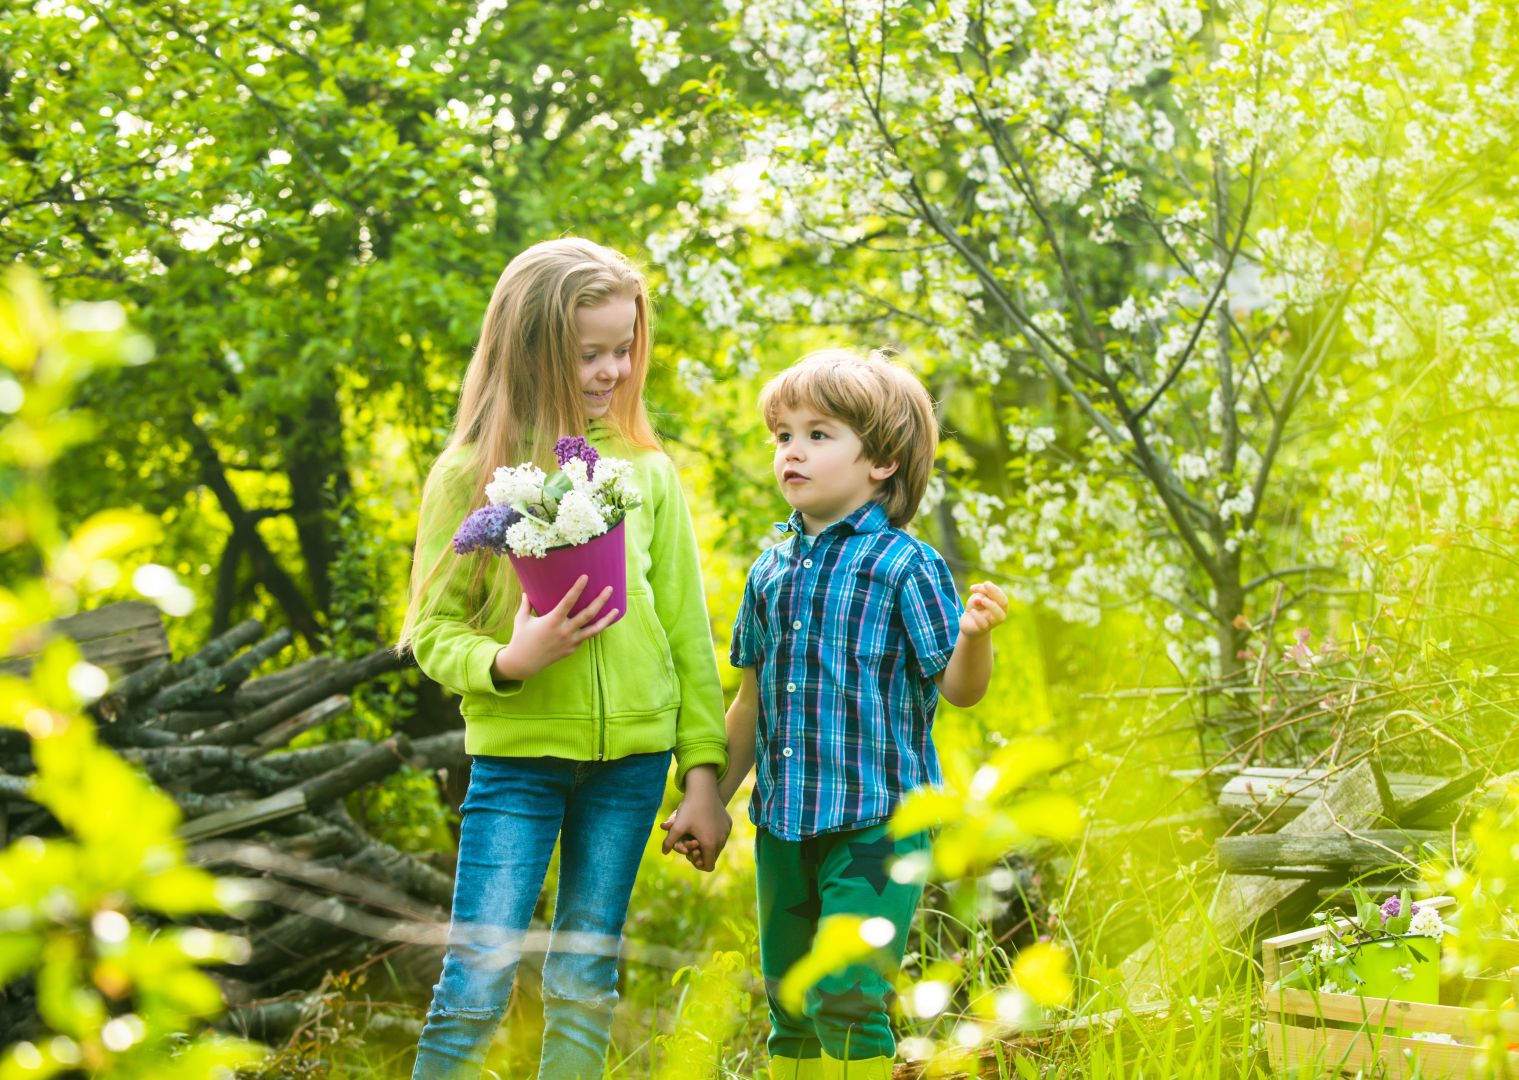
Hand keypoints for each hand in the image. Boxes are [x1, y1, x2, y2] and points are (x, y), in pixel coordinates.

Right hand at [493, 576, 618, 681]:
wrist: (524, 663)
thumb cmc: (521, 638)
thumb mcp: (522, 619)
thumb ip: (526, 605)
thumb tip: (526, 592)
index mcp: (552, 621)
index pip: (569, 601)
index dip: (578, 588)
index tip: (586, 576)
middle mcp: (565, 631)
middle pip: (588, 614)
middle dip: (600, 600)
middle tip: (609, 588)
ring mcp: (570, 641)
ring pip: (594, 629)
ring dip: (606, 619)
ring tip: (616, 610)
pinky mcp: (572, 649)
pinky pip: (585, 637)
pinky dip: (593, 629)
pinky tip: (601, 622)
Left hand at [659, 789, 730, 871]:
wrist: (703, 790)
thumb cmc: (689, 809)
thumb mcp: (677, 826)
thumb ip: (669, 842)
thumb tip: (663, 853)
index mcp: (710, 844)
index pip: (708, 867)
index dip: (698, 865)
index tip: (690, 856)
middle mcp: (721, 840)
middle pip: (713, 857)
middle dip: (702, 854)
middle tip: (691, 844)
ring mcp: (726, 832)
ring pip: (719, 846)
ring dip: (709, 845)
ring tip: (698, 836)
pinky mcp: (729, 824)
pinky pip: (723, 835)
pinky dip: (715, 835)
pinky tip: (705, 825)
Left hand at [959, 581, 1008, 637]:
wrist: (968, 623)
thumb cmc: (976, 607)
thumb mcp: (977, 596)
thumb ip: (979, 593)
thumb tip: (978, 598)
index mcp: (1000, 605)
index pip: (1002, 596)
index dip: (995, 589)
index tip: (986, 583)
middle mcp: (999, 614)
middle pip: (1004, 604)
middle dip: (996, 594)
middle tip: (986, 586)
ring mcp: (992, 623)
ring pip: (999, 617)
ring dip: (992, 606)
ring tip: (982, 600)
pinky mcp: (982, 629)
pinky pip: (984, 624)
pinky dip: (978, 617)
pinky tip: (972, 611)